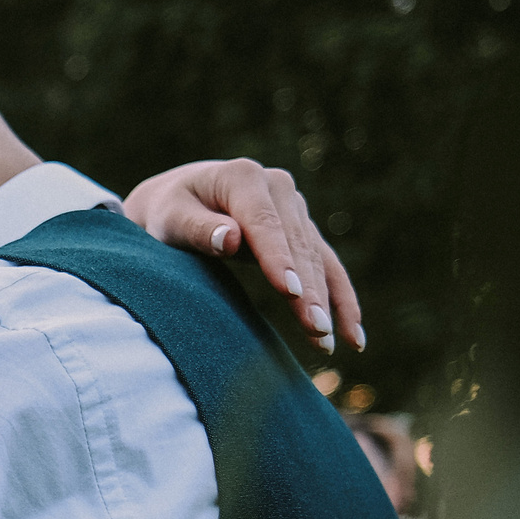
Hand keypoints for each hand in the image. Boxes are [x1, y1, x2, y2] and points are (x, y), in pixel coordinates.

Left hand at [121, 158, 363, 353]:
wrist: (179, 198)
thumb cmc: (168, 212)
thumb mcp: (170, 217)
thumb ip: (197, 228)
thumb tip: (230, 239)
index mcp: (243, 177)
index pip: (264, 224)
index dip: (278, 258)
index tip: (291, 292)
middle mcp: (277, 187)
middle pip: (297, 245)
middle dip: (309, 290)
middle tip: (316, 330)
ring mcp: (294, 207)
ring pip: (316, 258)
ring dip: (329, 301)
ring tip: (330, 341)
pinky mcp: (301, 229)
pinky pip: (326, 265)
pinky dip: (340, 299)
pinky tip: (352, 335)